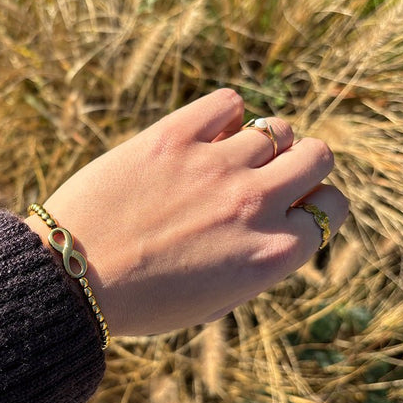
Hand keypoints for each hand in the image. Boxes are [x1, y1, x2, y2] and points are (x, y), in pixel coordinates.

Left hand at [26, 89, 348, 335]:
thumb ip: (259, 257)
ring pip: (277, 127)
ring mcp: (216, 166)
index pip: (332, 209)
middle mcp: (254, 205)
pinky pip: (228, 102)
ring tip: (224, 159)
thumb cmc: (141, 300)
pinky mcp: (174, 136)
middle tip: (267, 176)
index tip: (294, 205)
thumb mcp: (217, 299)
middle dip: (301, 165)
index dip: (317, 205)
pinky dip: (223, 115)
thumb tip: (280, 220)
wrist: (70, 278)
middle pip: (318, 156)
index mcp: (272, 254)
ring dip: (259, 142)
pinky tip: (200, 136)